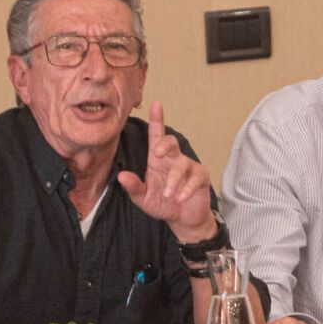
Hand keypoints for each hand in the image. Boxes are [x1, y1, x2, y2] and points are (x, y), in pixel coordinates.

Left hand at [116, 102, 214, 240]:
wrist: (183, 219)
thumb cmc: (162, 204)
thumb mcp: (143, 199)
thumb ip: (134, 188)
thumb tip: (121, 175)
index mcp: (157, 161)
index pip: (156, 137)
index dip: (157, 120)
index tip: (156, 104)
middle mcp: (173, 160)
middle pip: (171, 142)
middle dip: (164, 144)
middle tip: (157, 153)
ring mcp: (189, 167)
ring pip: (182, 164)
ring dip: (174, 180)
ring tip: (168, 195)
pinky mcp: (201, 177)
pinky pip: (195, 178)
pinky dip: (187, 188)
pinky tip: (181, 198)